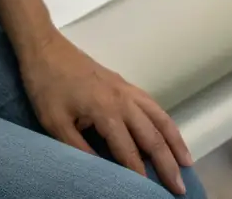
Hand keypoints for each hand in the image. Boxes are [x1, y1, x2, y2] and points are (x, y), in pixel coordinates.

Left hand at [18, 32, 191, 194]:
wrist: (44, 47)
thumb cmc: (46, 86)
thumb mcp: (55, 123)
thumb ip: (80, 149)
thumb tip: (101, 172)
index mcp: (106, 111)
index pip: (129, 152)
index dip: (141, 175)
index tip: (151, 194)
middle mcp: (122, 99)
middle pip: (152, 135)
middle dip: (168, 163)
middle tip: (180, 188)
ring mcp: (125, 88)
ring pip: (158, 116)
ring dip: (175, 140)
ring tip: (187, 162)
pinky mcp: (122, 82)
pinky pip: (151, 103)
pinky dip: (164, 119)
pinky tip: (167, 130)